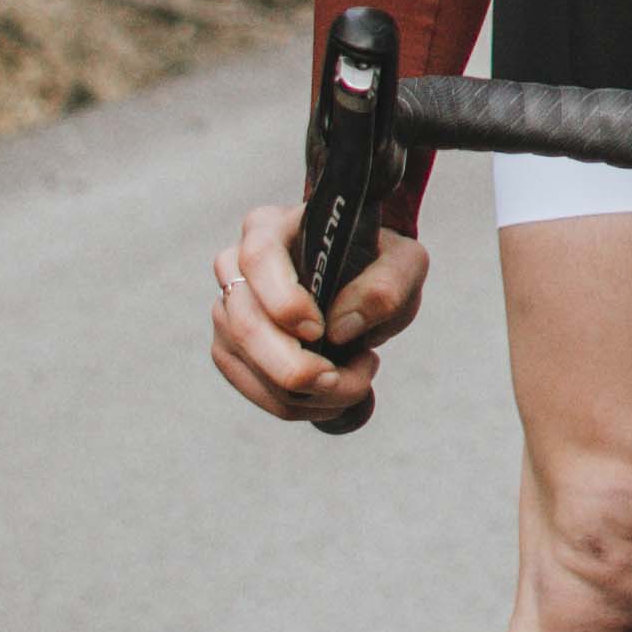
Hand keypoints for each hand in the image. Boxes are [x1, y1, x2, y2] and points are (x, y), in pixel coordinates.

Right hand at [208, 199, 425, 424]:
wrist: (362, 283)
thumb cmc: (378, 264)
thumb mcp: (404, 263)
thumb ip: (386, 286)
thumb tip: (341, 327)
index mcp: (272, 227)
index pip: (260, 258)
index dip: (284, 300)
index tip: (319, 331)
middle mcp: (236, 264)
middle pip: (243, 321)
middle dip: (291, 366)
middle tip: (338, 380)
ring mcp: (228, 309)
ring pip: (243, 362)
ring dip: (298, 392)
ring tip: (354, 382)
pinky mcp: (230, 348)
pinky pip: (250, 388)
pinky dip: (292, 404)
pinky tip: (331, 397)